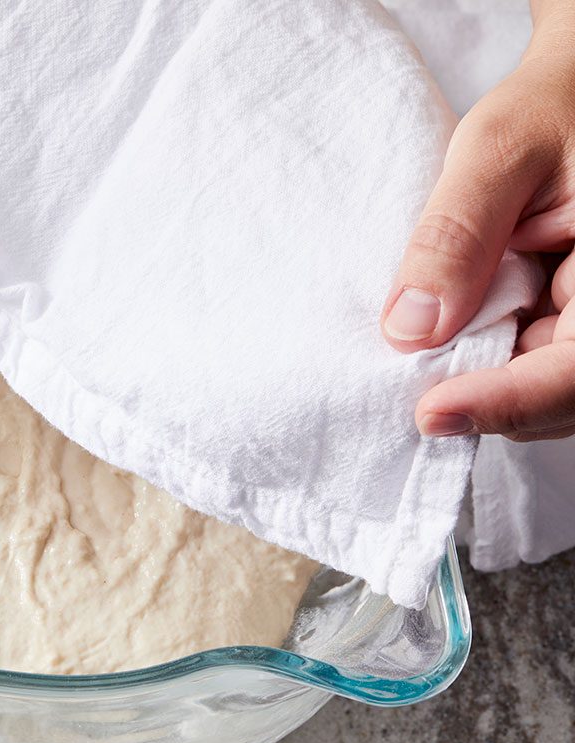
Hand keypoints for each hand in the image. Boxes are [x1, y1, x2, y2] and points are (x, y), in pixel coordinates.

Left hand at [380, 11, 574, 442]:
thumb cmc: (554, 104)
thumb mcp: (498, 150)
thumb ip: (457, 235)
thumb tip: (410, 330)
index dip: (510, 402)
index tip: (431, 412)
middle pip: (565, 395)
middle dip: (490, 400)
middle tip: (413, 391)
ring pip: (550, 389)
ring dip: (488, 384)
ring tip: (429, 356)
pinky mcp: (574, 320)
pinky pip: (539, 364)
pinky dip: (491, 366)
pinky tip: (451, 343)